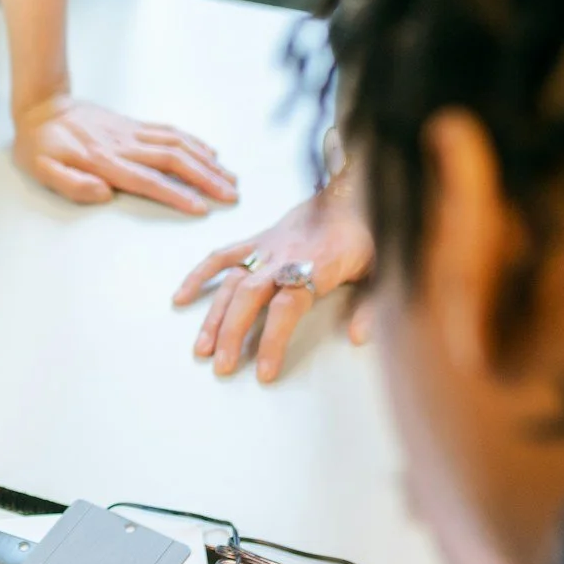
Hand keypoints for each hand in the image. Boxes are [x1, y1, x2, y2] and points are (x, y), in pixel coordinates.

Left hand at [12, 95, 238, 214]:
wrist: (41, 106)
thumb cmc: (38, 145)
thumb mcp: (42, 171)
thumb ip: (72, 184)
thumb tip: (104, 194)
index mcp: (103, 161)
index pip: (147, 181)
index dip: (176, 195)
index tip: (201, 208)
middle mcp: (123, 145)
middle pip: (173, 161)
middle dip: (206, 179)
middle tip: (231, 195)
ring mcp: (131, 132)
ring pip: (177, 144)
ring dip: (206, 161)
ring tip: (230, 177)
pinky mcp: (133, 125)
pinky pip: (170, 131)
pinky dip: (194, 142)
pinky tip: (210, 152)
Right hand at [172, 177, 375, 382]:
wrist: (353, 191)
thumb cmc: (368, 234)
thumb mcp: (383, 268)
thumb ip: (371, 305)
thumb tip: (359, 338)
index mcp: (317, 265)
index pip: (287, 306)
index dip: (272, 339)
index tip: (263, 372)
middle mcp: (285, 257)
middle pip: (250, 296)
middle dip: (232, 332)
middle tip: (222, 366)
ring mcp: (266, 247)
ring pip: (233, 282)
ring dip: (215, 315)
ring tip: (202, 349)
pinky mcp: (256, 241)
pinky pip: (222, 256)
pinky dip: (200, 275)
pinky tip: (181, 298)